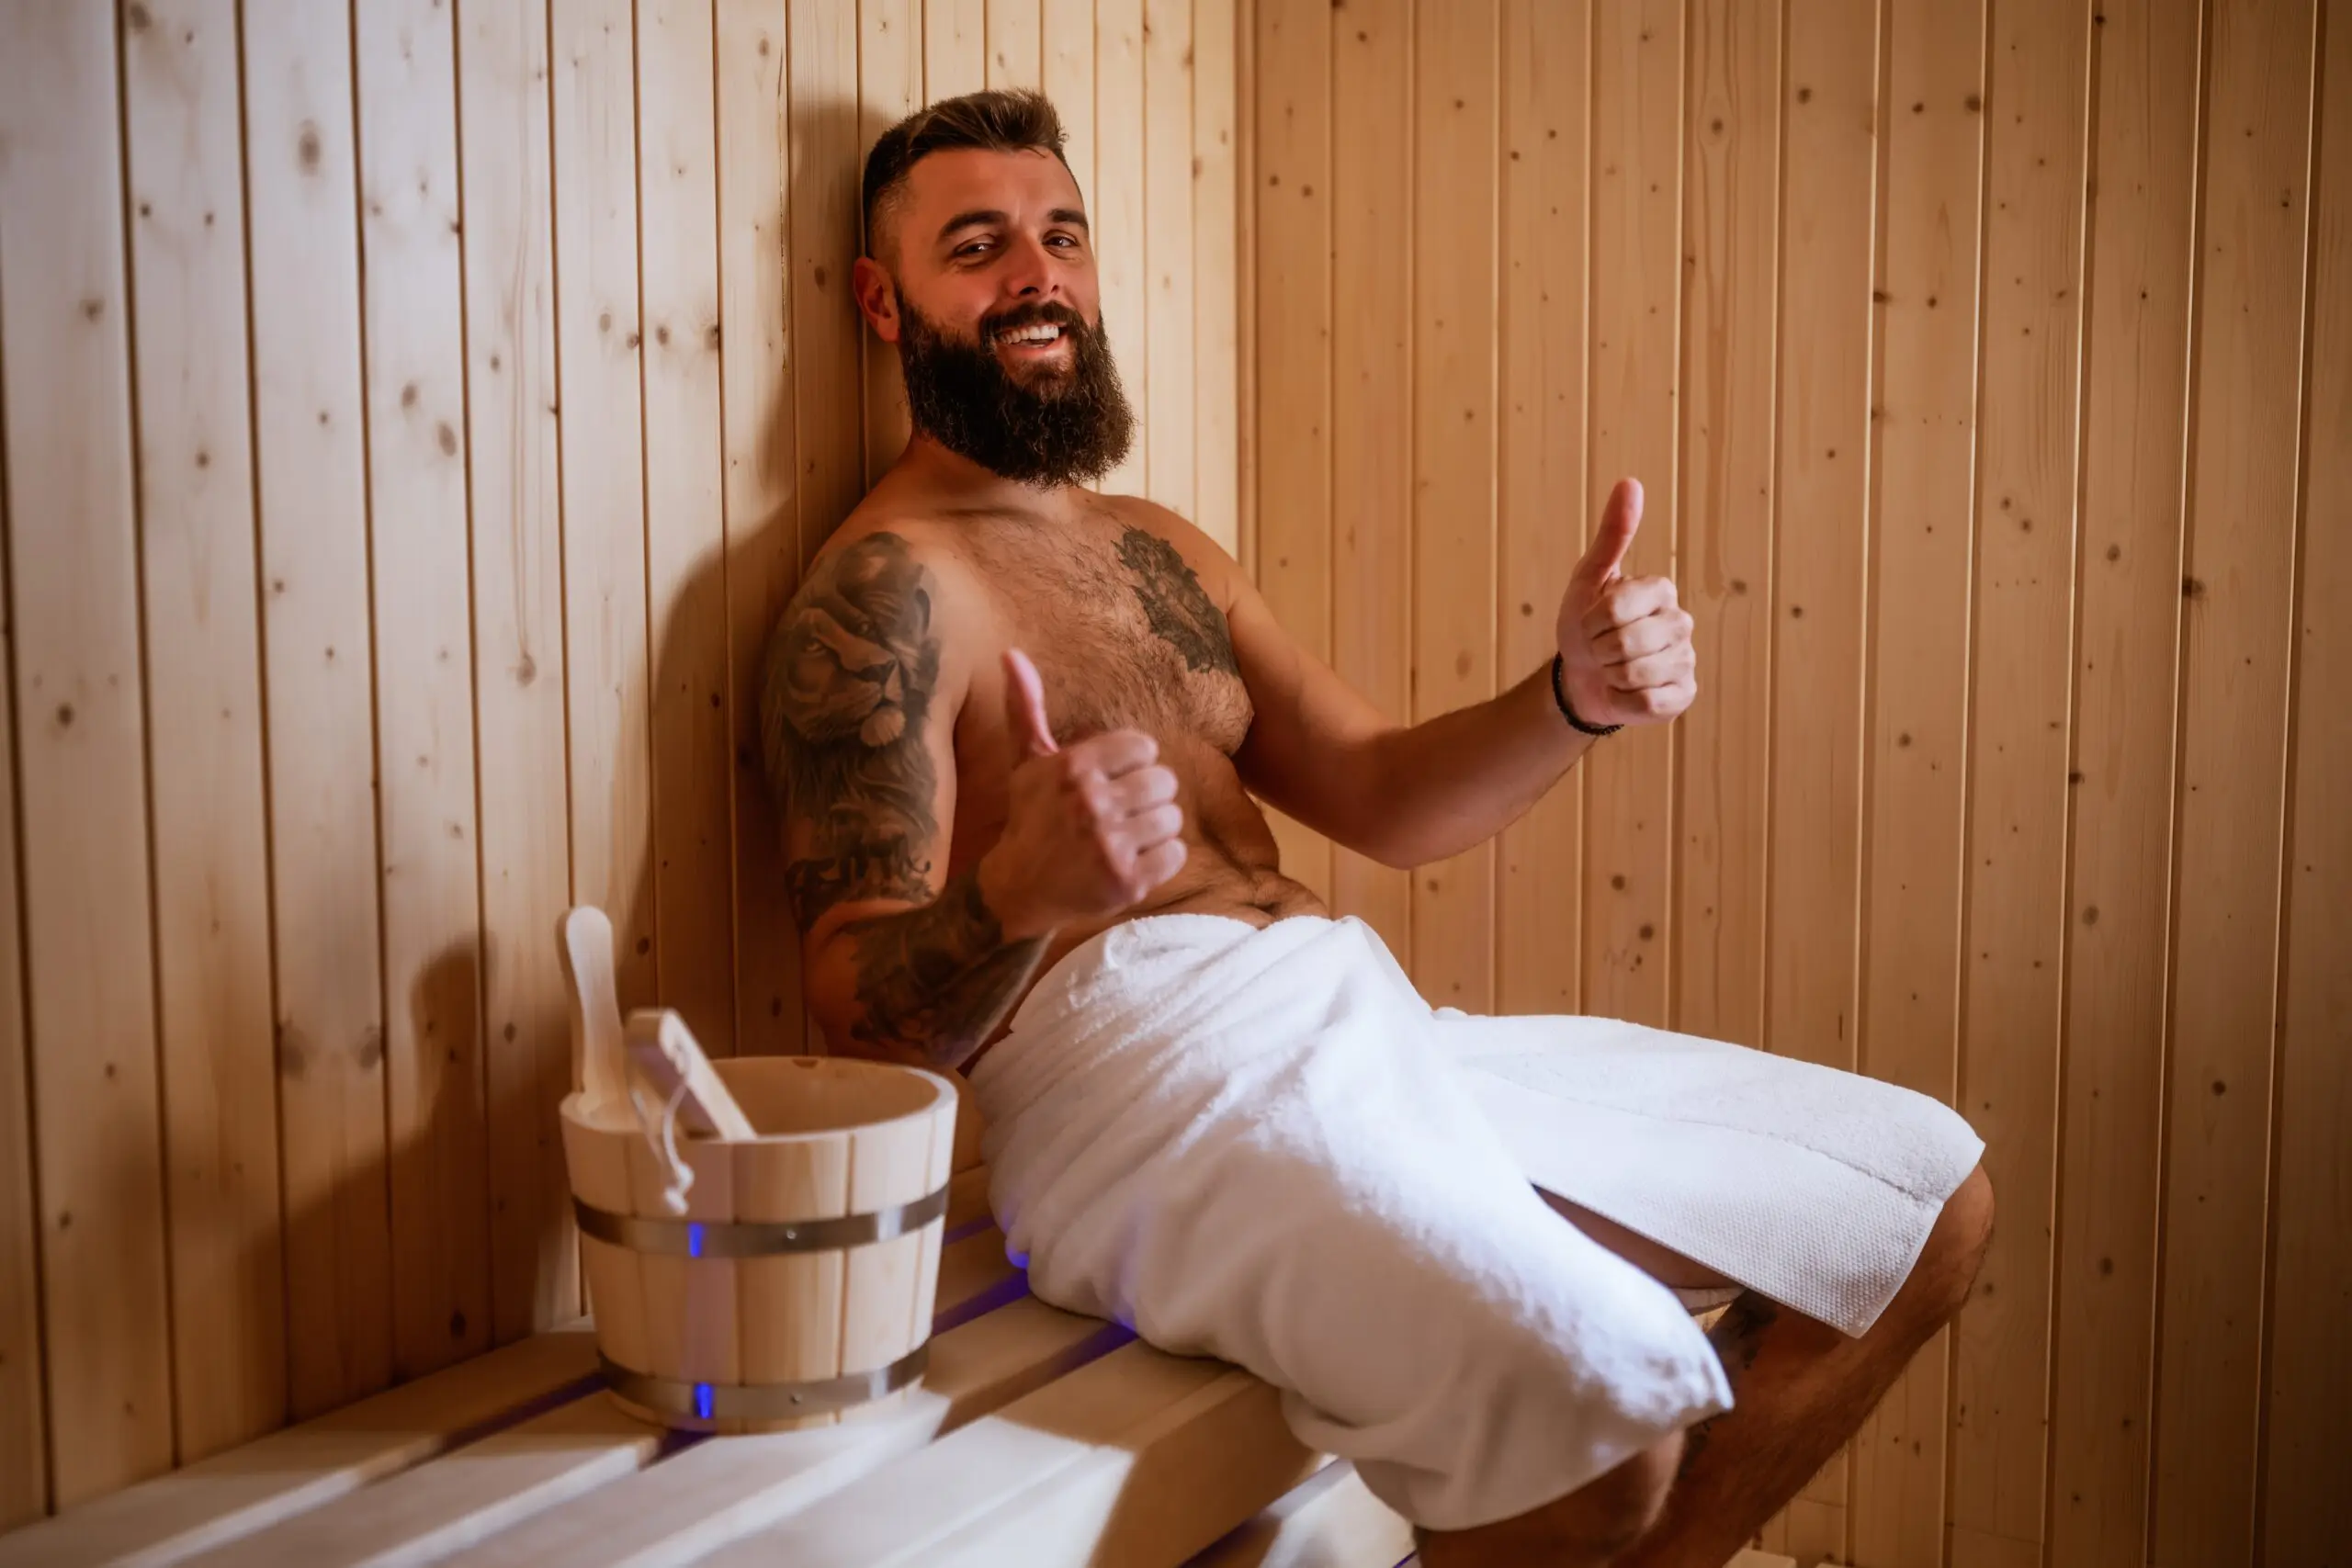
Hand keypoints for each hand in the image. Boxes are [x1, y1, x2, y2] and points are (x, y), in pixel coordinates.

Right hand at [976, 649, 1188, 939]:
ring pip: (1173, 818)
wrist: (1018, 888)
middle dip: (1147, 796)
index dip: (1132, 764)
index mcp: (1073, 767)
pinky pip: (1176, 854)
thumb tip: (1010, 652)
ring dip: (1155, 828)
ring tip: (1126, 836)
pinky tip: (1133, 860)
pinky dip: (1162, 859)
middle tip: (1122, 812)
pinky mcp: (1128, 882)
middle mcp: (1091, 803)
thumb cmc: (1031, 817)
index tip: (1110, 781)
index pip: (1145, 747)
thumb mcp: (1027, 762)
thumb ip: (1026, 707)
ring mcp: (1110, 846)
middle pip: (1164, 781)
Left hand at [1554, 478, 1696, 727]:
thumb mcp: (1588, 578)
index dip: (1590, 622)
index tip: (1591, 622)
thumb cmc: (1584, 624)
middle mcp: (1681, 622)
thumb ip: (1612, 534)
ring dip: (1610, 676)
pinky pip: (1647, 703)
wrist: (1580, 677)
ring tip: (1612, 669)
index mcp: (1660, 590)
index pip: (1616, 608)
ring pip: (1635, 674)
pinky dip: (1624, 701)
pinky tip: (1625, 692)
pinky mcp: (1682, 695)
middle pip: (1626, 643)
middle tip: (1600, 649)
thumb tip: (1630, 482)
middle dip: (1598, 651)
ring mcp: (1685, 661)